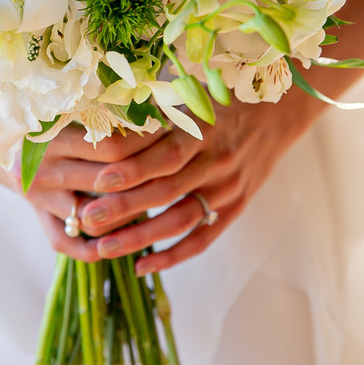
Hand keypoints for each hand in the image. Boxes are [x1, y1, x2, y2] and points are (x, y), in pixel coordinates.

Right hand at [0, 125, 166, 262]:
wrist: (3, 145)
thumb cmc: (50, 122)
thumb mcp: (71, 111)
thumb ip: (106, 114)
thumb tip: (160, 111)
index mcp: (51, 140)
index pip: (112, 148)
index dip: (147, 143)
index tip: (171, 135)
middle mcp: (42, 173)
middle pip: (109, 183)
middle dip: (148, 176)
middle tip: (176, 166)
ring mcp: (41, 202)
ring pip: (98, 219)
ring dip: (133, 211)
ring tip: (159, 195)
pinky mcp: (43, 224)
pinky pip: (74, 246)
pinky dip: (101, 249)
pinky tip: (126, 239)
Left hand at [76, 89, 328, 275]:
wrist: (277, 114)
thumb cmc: (220, 102)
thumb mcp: (191, 98)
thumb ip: (154, 115)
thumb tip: (101, 123)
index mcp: (203, 130)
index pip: (165, 155)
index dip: (132, 169)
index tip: (98, 180)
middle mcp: (217, 162)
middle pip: (166, 191)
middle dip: (124, 208)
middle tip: (86, 219)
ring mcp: (228, 189)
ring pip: (180, 220)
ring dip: (141, 238)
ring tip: (103, 249)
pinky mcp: (235, 208)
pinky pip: (202, 240)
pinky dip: (172, 256)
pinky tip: (142, 266)